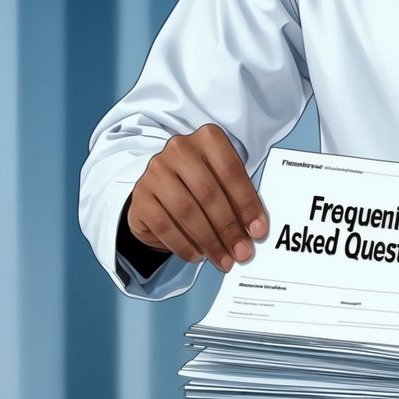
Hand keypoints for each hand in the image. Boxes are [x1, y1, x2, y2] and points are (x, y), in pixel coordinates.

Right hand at [127, 124, 267, 271]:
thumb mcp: (221, 182)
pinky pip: (164, 225)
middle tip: (241, 252)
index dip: (247, 204)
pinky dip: (183, 245)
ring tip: (223, 259)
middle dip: (229, 228)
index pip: (231, 172)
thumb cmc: (199, 186)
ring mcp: (155, 171)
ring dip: (209, 241)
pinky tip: (197, 256)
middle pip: (208, 193)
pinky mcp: (140, 196)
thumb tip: (254, 231)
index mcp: (207, 139)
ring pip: (186, 210)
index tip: (258, 231)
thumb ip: (237, 199)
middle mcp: (179, 149)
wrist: (159, 191)